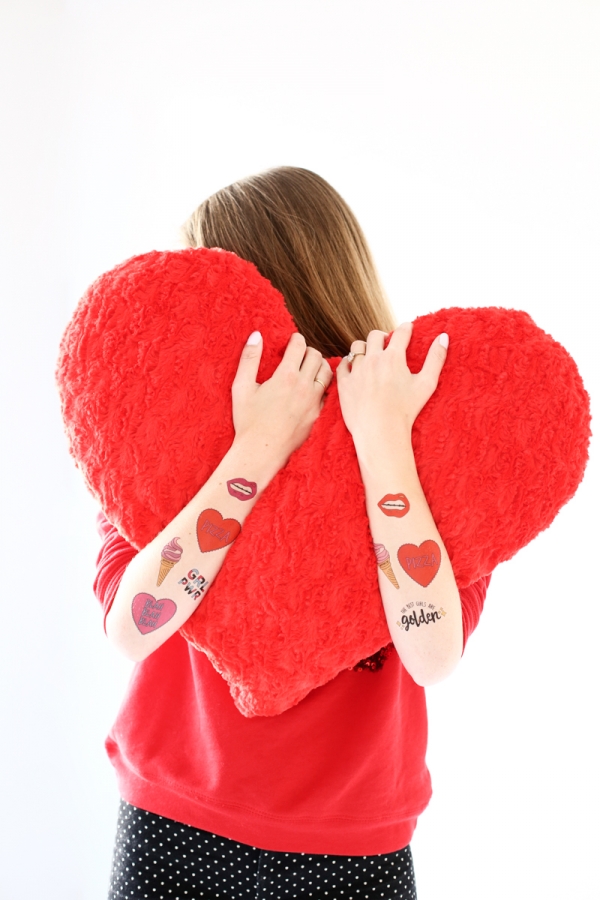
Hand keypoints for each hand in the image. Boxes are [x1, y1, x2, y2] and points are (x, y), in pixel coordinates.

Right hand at [231, 330, 332, 465]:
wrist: (262, 452)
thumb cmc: (248, 421)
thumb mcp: (242, 387)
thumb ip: (249, 358)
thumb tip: (256, 335)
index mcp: (286, 376)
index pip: (300, 345)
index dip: (295, 339)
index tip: (291, 341)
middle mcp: (304, 387)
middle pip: (316, 356)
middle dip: (307, 351)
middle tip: (298, 355)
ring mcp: (313, 401)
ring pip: (327, 373)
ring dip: (318, 366)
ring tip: (306, 368)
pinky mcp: (317, 414)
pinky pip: (326, 393)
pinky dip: (321, 385)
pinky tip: (309, 388)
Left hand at [336, 323, 448, 446]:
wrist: (380, 432)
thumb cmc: (406, 410)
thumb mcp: (427, 384)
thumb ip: (436, 358)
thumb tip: (444, 337)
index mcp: (393, 357)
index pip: (400, 332)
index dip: (406, 328)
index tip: (408, 328)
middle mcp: (372, 359)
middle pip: (375, 335)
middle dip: (383, 336)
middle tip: (388, 344)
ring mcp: (356, 370)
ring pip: (357, 347)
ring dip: (365, 348)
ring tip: (370, 355)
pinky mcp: (344, 383)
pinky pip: (342, 364)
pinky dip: (349, 363)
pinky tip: (355, 368)